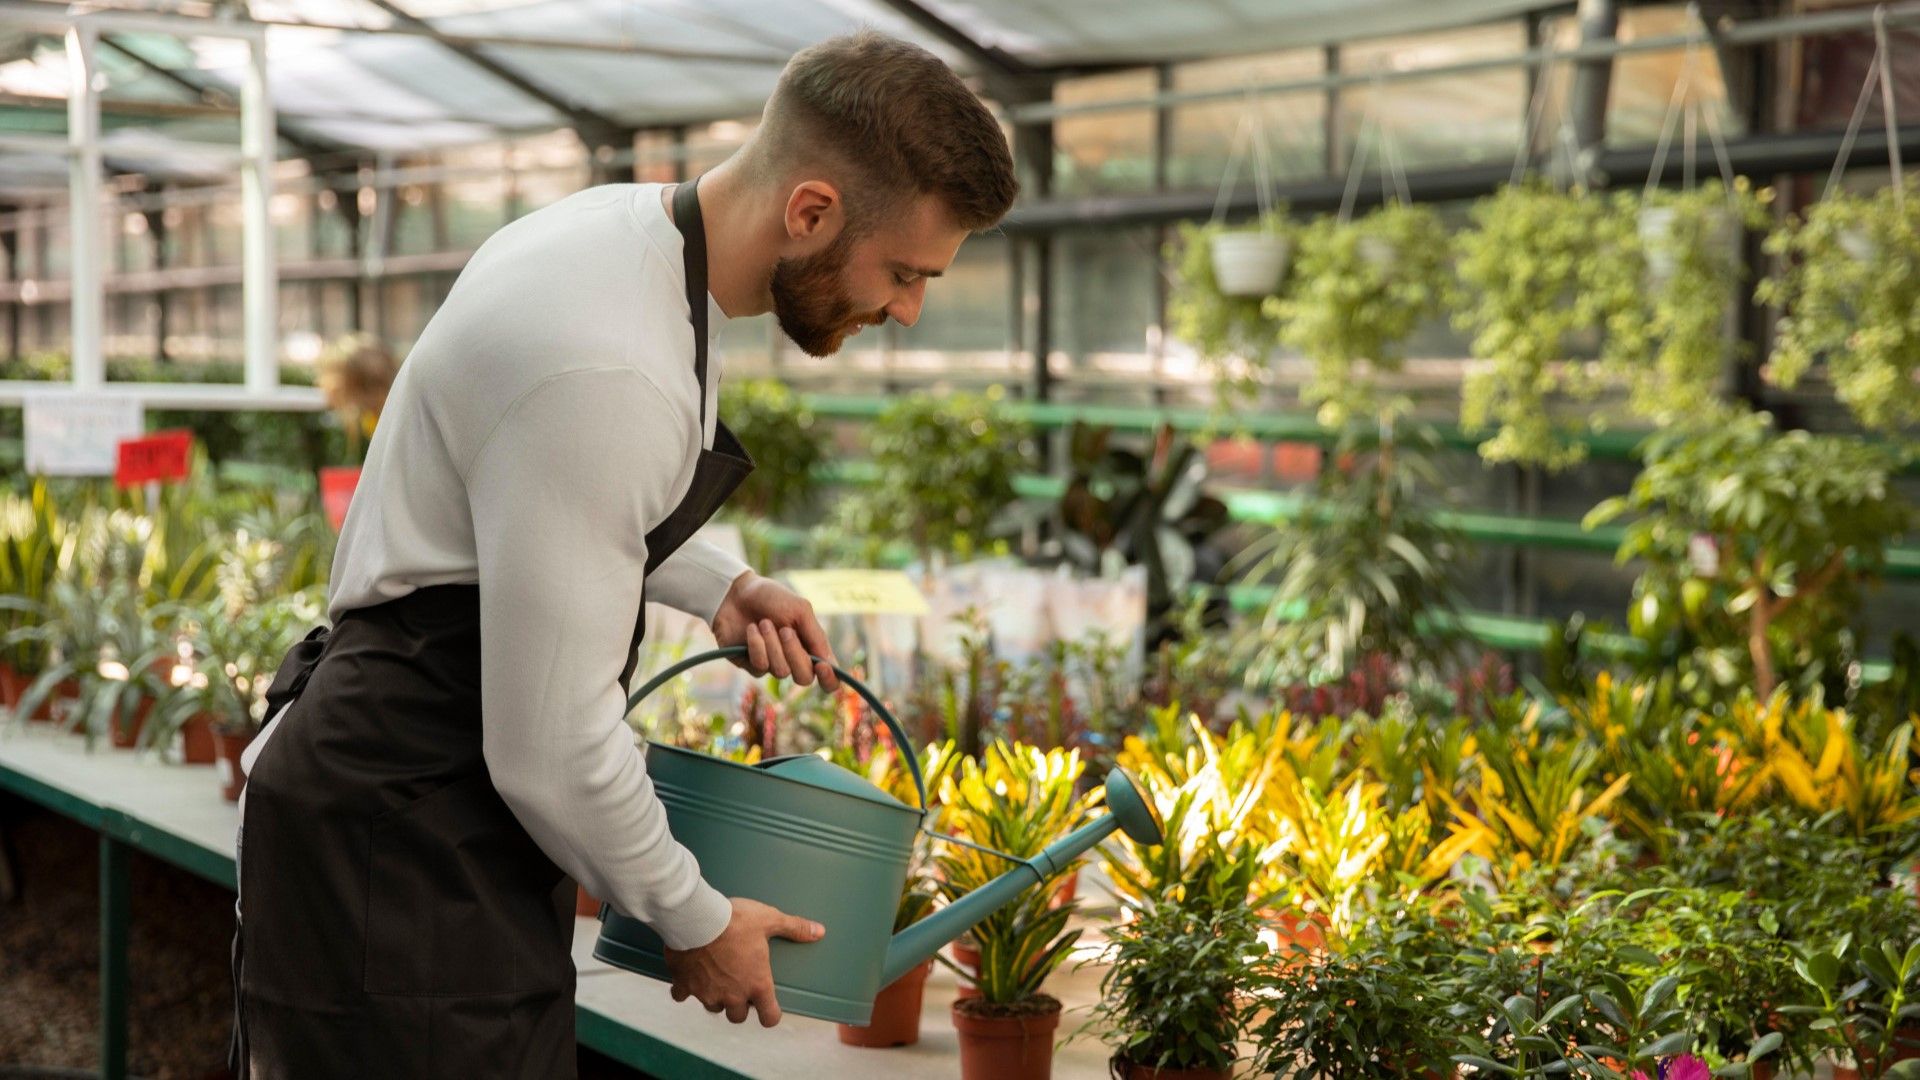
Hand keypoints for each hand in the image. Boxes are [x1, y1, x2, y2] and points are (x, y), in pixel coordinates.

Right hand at [664, 897, 824, 1025]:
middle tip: (740, 987)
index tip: (769, 1008)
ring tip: (717, 979)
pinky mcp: (684, 985)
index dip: (771, 1014)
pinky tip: (688, 976)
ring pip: (713, 1007)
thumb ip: (794, 928)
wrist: (696, 918)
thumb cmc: (736, 919)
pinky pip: (682, 996)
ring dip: (716, 997)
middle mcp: (732, 994)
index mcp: (756, 983)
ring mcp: (706, 993)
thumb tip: (819, 931)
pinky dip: (685, 988)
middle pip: (737, 1016)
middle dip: (740, 1005)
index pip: (769, 1017)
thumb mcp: (769, 919)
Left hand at [711, 572, 839, 690]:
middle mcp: (793, 660)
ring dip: (772, 645)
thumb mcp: (800, 610)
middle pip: (804, 678)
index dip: (830, 679)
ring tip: (763, 623)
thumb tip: (829, 663)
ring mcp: (772, 664)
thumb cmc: (771, 597)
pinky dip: (757, 646)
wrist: (735, 592)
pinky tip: (751, 629)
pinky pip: (760, 667)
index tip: (822, 666)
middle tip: (785, 630)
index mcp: (810, 647)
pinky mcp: (750, 665)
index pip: (828, 677)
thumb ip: (816, 636)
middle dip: (795, 654)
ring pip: (781, 672)